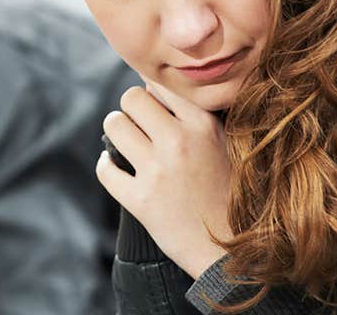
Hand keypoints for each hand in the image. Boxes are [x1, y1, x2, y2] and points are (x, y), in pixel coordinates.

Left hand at [96, 81, 232, 277]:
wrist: (232, 251)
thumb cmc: (232, 196)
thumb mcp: (229, 147)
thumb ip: (201, 118)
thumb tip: (163, 91)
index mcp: (203, 125)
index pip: (161, 85)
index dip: (154, 94)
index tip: (156, 106)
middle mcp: (178, 142)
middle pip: (131, 98)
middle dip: (132, 109)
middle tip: (139, 124)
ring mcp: (157, 172)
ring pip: (113, 124)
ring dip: (117, 132)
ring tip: (127, 142)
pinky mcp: (140, 200)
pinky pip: (105, 169)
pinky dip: (107, 166)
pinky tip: (116, 167)